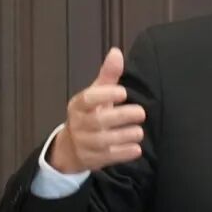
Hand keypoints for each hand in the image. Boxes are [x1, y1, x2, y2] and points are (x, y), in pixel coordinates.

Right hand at [50, 47, 146, 172]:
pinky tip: (136, 149)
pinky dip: (123, 154)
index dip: (105, 95)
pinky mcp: (92, 159)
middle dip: (121, 117)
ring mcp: (84, 143)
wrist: (71, 147)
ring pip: (103, 141)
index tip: (124, 92)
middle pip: (98, 121)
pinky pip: (108, 158)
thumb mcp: (95, 94)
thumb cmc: (90, 113)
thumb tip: (117, 52)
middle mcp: (79, 124)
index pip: (88, 99)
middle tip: (141, 112)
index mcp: (78, 105)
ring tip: (139, 131)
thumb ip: (108, 75)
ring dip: (124, 136)